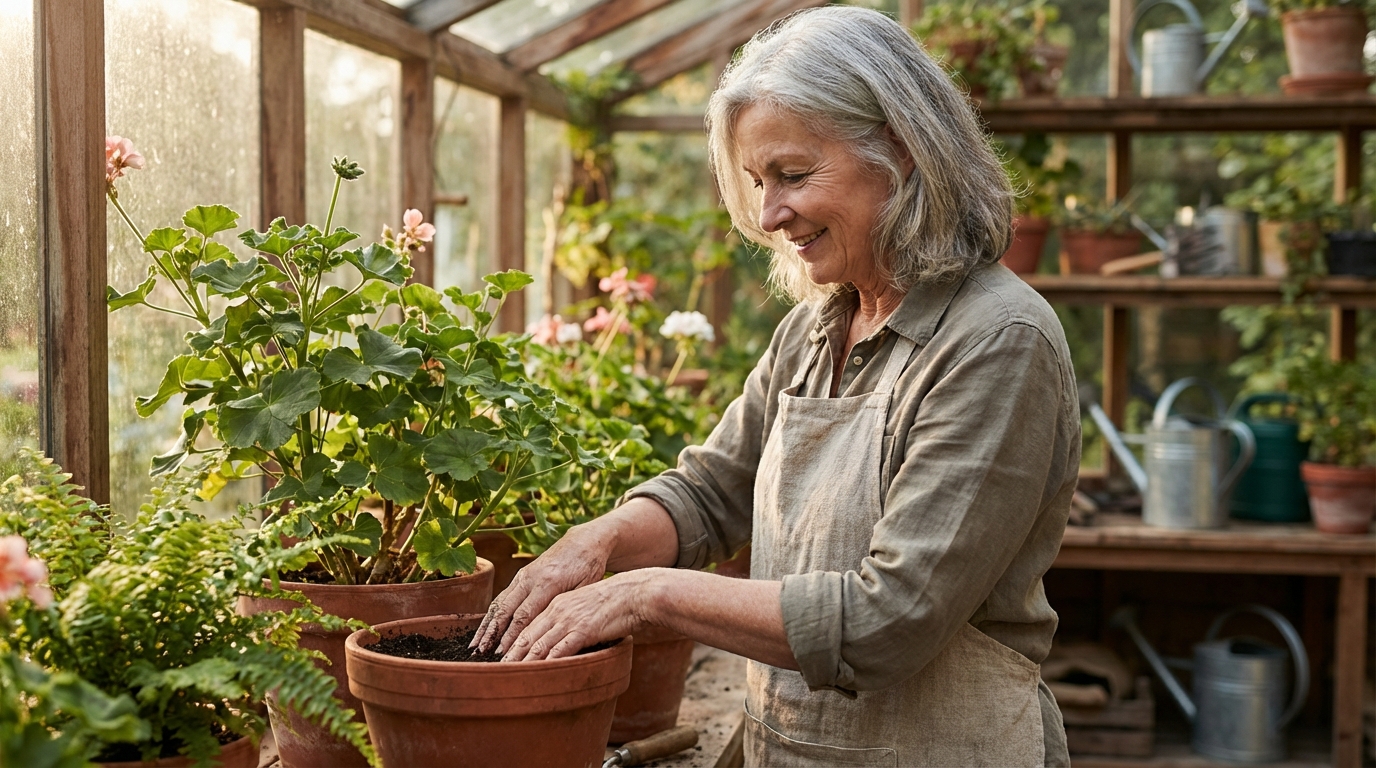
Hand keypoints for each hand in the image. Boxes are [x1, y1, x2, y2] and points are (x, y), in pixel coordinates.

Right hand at [471, 525, 612, 653]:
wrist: (583, 542)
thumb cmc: (589, 567)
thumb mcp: (586, 587)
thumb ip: (568, 607)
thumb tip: (555, 633)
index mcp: (548, 582)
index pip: (525, 614)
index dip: (511, 635)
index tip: (502, 652)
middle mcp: (530, 578)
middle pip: (506, 610)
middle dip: (492, 633)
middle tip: (481, 652)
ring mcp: (523, 576)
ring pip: (499, 603)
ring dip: (486, 625)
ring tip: (475, 645)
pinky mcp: (520, 577)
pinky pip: (502, 597)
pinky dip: (491, 615)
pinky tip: (484, 629)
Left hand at [500, 570, 656, 661]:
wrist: (635, 594)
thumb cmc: (614, 603)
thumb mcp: (585, 608)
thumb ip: (571, 621)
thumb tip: (562, 639)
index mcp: (557, 603)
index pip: (527, 624)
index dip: (511, 641)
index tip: (500, 655)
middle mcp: (558, 610)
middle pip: (526, 635)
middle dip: (509, 654)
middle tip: (495, 669)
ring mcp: (569, 620)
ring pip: (538, 644)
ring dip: (522, 662)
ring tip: (509, 676)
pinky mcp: (582, 630)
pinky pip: (559, 650)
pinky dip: (546, 663)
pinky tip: (537, 674)